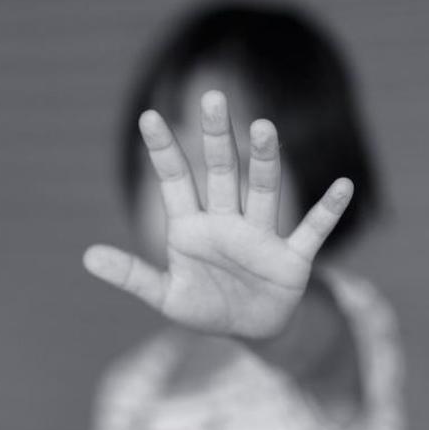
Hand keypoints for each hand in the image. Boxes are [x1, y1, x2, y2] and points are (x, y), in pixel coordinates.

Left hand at [83, 90, 352, 339]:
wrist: (252, 330)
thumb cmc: (206, 306)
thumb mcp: (165, 295)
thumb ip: (131, 275)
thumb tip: (86, 256)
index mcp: (192, 227)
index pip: (175, 179)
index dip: (163, 150)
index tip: (147, 117)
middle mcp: (227, 222)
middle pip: (222, 172)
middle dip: (216, 137)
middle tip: (212, 99)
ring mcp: (261, 237)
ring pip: (264, 191)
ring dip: (266, 161)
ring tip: (264, 126)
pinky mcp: (291, 259)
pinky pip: (313, 231)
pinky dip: (328, 212)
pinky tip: (342, 186)